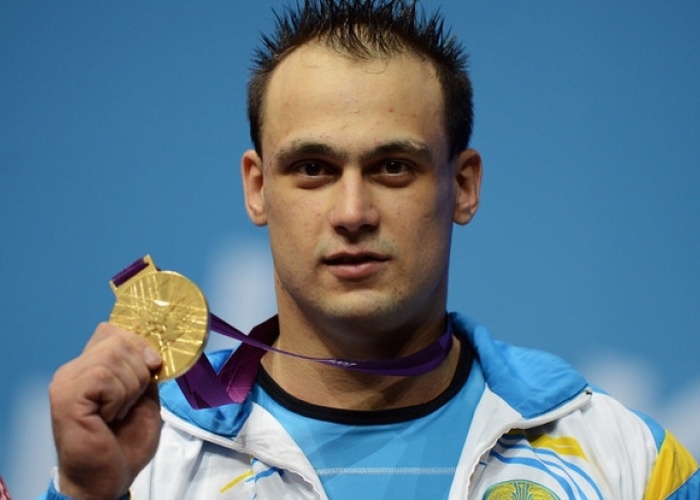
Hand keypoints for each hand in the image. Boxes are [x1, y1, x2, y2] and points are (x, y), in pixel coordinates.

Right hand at [49, 323, 162, 498]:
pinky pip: (105, 377)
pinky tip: (107, 418)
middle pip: (119, 339)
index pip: (114, 330)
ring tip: (117, 413)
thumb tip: (153, 350)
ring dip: (130, 388)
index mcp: (90, 366)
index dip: (140, 344)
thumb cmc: (125, 443)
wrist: (108, 479)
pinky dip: (118, 399)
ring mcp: (67, 381)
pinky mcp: (66, 397)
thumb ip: (144, 370)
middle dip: (139, 371)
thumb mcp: (145, 397)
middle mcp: (74, 369)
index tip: (153, 366)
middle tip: (129, 403)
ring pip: (114, 356)